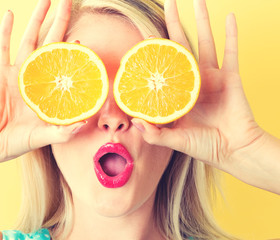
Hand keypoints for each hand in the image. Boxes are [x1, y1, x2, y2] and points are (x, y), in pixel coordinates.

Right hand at [0, 0, 84, 166]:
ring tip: (47, 0)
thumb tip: (85, 123)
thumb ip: (64, 132)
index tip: (82, 40)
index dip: (74, 52)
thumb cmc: (17, 141)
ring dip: (37, 18)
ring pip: (30, 38)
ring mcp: (18, 71)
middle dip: (61, 22)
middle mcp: (36, 76)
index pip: (65, 65)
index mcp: (48, 89)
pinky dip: (5, 30)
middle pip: (51, 42)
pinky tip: (10, 14)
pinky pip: (3, 46)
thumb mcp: (45, 136)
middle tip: (69, 2)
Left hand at [131, 0, 263, 175]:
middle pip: (181, 46)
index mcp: (178, 93)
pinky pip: (232, 52)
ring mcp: (213, 77)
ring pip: (206, 42)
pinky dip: (232, 34)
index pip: (162, 66)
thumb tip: (134, 121)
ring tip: (196, 0)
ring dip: (202, 20)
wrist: (235, 151)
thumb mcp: (176, 140)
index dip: (154, 52)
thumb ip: (156, 133)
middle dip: (174, 24)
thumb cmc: (206, 147)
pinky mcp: (231, 77)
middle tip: (169, 2)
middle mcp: (193, 81)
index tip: (143, 36)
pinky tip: (229, 16)